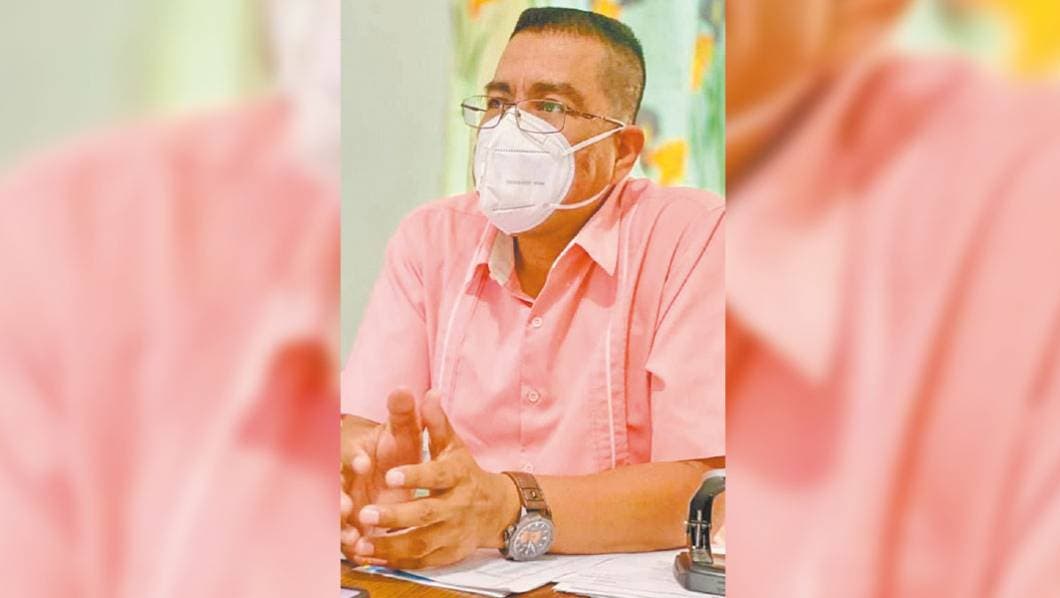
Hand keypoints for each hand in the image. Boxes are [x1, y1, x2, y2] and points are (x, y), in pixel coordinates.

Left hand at [349, 390, 520, 569]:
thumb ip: (437, 423)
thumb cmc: (464, 472)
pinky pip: (420, 561)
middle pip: (427, 513)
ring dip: (390, 545)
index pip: (438, 475)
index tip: (390, 474)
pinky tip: (372, 558)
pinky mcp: (447, 553)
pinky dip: (395, 562)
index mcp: (458, 475)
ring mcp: (452, 532)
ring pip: (421, 542)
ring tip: (361, 542)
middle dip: (396, 515)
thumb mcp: (453, 446)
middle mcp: (457, 505)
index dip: (415, 476)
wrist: (496, 509)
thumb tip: (429, 394)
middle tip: (365, 514)